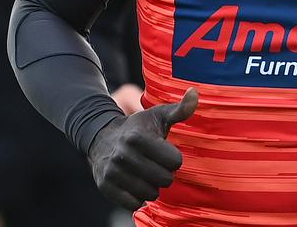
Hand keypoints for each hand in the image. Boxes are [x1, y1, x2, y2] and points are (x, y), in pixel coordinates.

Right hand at [87, 87, 197, 210]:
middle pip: (165, 179)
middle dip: (165, 173)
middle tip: (156, 164)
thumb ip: (179, 109)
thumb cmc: (137, 128)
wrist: (101, 137)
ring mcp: (113, 172)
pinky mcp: (106, 187)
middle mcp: (123, 155)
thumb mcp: (158, 115)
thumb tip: (195, 93)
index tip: (165, 152)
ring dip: (152, 186)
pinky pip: (134, 203)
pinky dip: (138, 197)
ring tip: (145, 173)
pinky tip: (135, 183)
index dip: (173, 158)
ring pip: (151, 193)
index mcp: (138, 137)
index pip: (175, 161)